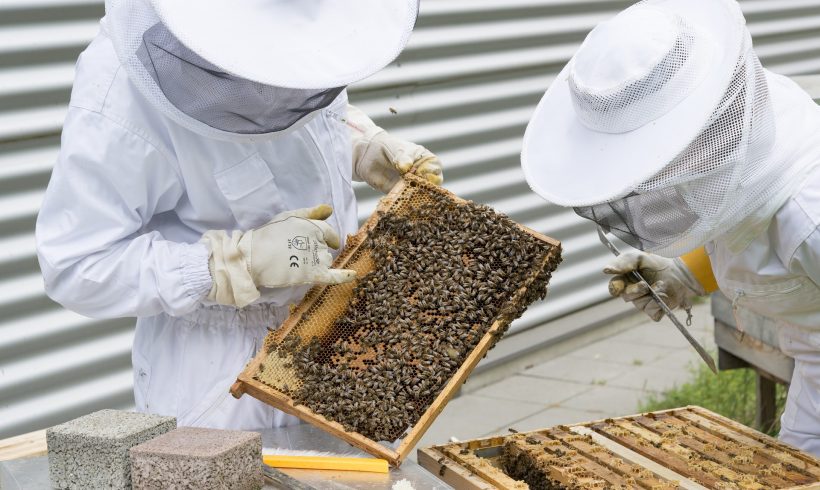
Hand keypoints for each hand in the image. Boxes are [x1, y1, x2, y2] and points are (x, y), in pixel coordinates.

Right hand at [201, 205, 355, 307]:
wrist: (252, 256)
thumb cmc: (267, 235)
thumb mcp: (288, 217)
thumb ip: (310, 213)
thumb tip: (329, 209)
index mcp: (312, 225)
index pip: (329, 233)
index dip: (328, 238)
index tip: (326, 242)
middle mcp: (317, 240)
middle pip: (327, 249)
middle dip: (317, 252)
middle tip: (297, 255)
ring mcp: (315, 257)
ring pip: (326, 261)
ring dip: (318, 263)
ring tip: (296, 264)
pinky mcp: (312, 273)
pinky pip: (333, 276)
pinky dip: (344, 276)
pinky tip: (354, 275)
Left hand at [347, 104, 442, 192]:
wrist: (369, 156)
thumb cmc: (388, 148)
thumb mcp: (398, 149)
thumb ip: (403, 157)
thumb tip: (405, 167)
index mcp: (427, 161)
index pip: (435, 170)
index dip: (430, 173)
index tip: (420, 173)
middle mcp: (423, 175)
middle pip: (431, 186)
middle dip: (425, 187)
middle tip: (413, 184)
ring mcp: (413, 186)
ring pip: (420, 195)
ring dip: (415, 196)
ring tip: (405, 192)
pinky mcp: (401, 195)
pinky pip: (406, 201)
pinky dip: (404, 202)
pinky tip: (399, 200)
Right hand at [603, 252, 704, 320]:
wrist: (682, 272)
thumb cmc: (659, 263)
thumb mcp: (640, 258)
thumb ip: (623, 262)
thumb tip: (606, 270)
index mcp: (626, 280)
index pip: (614, 287)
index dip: (615, 287)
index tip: (618, 286)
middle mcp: (633, 293)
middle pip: (626, 297)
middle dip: (635, 290)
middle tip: (645, 285)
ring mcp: (643, 303)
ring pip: (640, 304)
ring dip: (651, 294)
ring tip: (661, 285)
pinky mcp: (655, 311)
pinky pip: (652, 312)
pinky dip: (659, 304)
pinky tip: (665, 295)